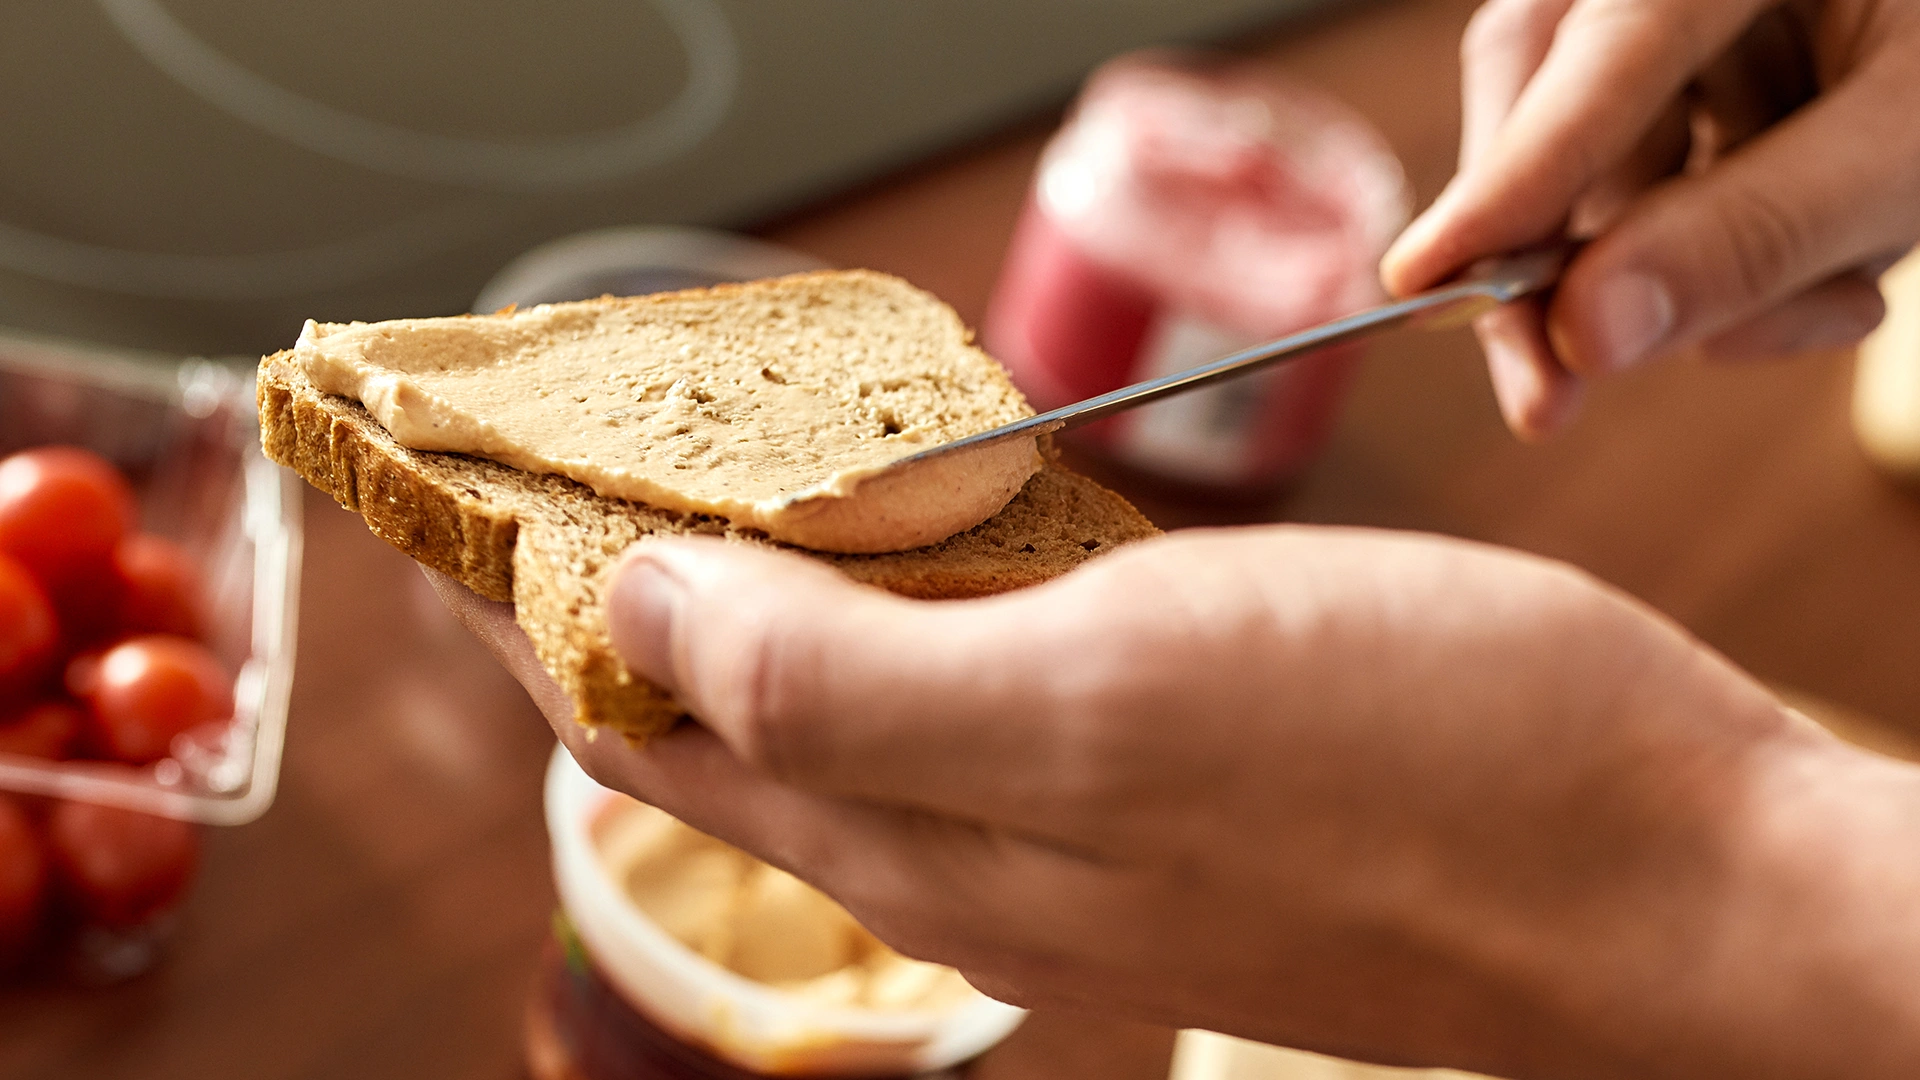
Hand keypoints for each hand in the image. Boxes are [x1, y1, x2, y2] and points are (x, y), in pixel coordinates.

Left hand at [432, 530, 1919, 1077]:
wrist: (1663, 863)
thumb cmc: (1416, 774)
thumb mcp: (1105, 697)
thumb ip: (851, 684)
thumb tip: (647, 617)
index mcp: (932, 844)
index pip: (653, 728)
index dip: (542, 612)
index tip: (466, 508)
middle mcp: (982, 857)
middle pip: (733, 725)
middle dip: (625, 606)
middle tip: (565, 479)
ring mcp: (1078, 828)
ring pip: (853, 712)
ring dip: (760, 610)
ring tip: (704, 501)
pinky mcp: (1171, 780)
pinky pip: (977, 698)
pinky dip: (906, 615)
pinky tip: (922, 556)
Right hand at [1382, 0, 1919, 438]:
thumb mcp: (1916, 152)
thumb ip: (1753, 237)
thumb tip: (1588, 336)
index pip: (1599, 55)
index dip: (1512, 182)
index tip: (1421, 287)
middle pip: (1546, 106)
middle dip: (1571, 263)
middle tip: (1555, 395)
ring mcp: (1665, 11)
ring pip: (1593, 165)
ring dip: (1676, 270)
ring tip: (1827, 301)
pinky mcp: (1682, 71)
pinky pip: (1641, 181)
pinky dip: (1713, 254)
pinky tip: (1820, 270)